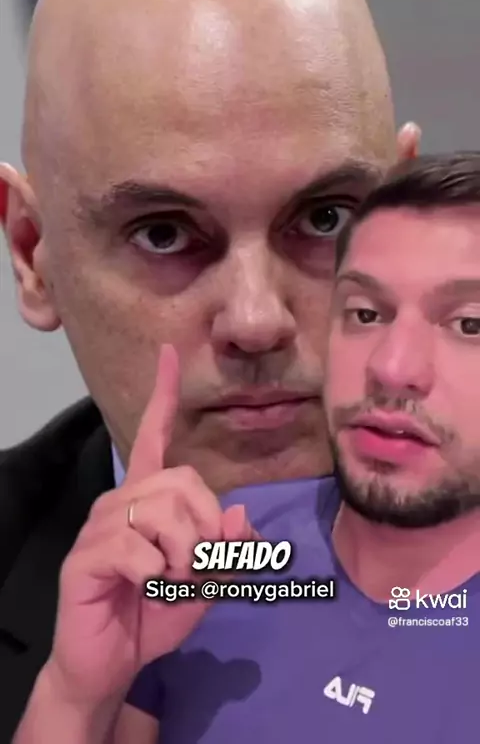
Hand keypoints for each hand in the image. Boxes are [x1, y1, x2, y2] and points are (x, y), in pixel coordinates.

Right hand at [45, 345, 255, 706]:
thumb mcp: (208, 584)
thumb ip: (228, 550)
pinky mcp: (86, 555)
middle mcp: (121, 499)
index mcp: (147, 498)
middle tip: (196, 568)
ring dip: (185, 555)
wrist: (111, 661)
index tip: (169, 352)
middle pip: (182, 481)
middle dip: (205, 528)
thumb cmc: (156, 613)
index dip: (163, 394)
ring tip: (172, 580)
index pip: (155, 435)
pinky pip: (140, 549)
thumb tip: (240, 512)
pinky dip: (159, 575)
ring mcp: (100, 525)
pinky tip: (146, 586)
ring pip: (163, 512)